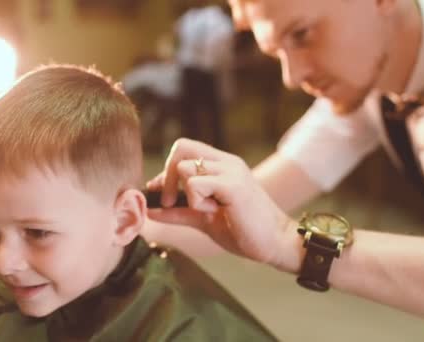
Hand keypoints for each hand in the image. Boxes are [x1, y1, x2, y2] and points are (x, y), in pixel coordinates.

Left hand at [146, 138, 299, 269]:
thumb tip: (149, 208)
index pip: (183, 148)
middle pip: (180, 148)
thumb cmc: (242, 230)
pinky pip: (196, 184)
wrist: (274, 244)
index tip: (165, 197)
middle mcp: (226, 162)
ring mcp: (231, 171)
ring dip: (187, 195)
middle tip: (172, 202)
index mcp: (221, 164)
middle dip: (167, 177)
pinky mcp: (233, 185)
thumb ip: (178, 211)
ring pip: (185, 168)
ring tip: (207, 211)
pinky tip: (214, 213)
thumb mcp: (203, 218)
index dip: (166, 171)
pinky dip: (196, 202)